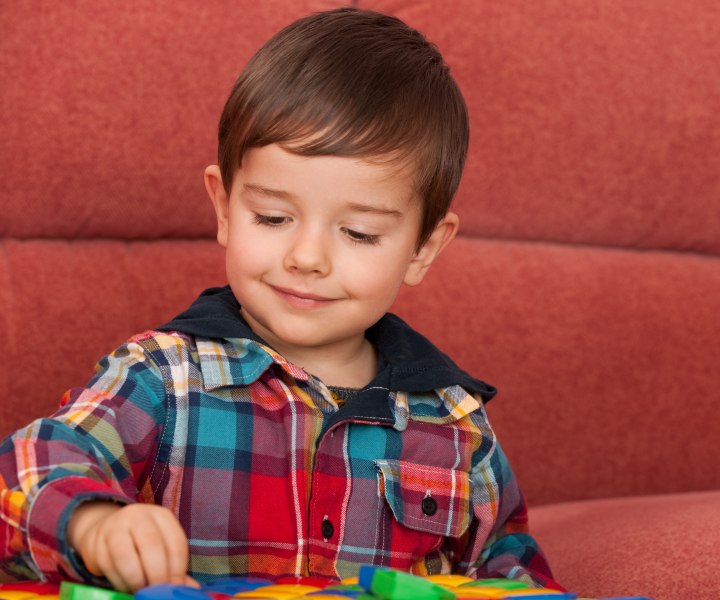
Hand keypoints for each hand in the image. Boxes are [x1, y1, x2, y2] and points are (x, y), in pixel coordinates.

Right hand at [67, 501, 198, 591]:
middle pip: (152, 546)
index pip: (176, 543)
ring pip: (127, 556)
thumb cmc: (140, 542)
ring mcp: (116, 527)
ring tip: (142, 591)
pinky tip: (127, 587)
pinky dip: (121, 581)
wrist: (105, 531)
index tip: (175, 587)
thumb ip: (174, 567)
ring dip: (137, 580)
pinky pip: (110, 566)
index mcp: (162, 516)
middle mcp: (140, 516)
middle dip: (157, 575)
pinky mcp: (97, 542)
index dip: (178, 569)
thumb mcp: (161, 547)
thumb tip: (190, 589)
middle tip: (158, 592)